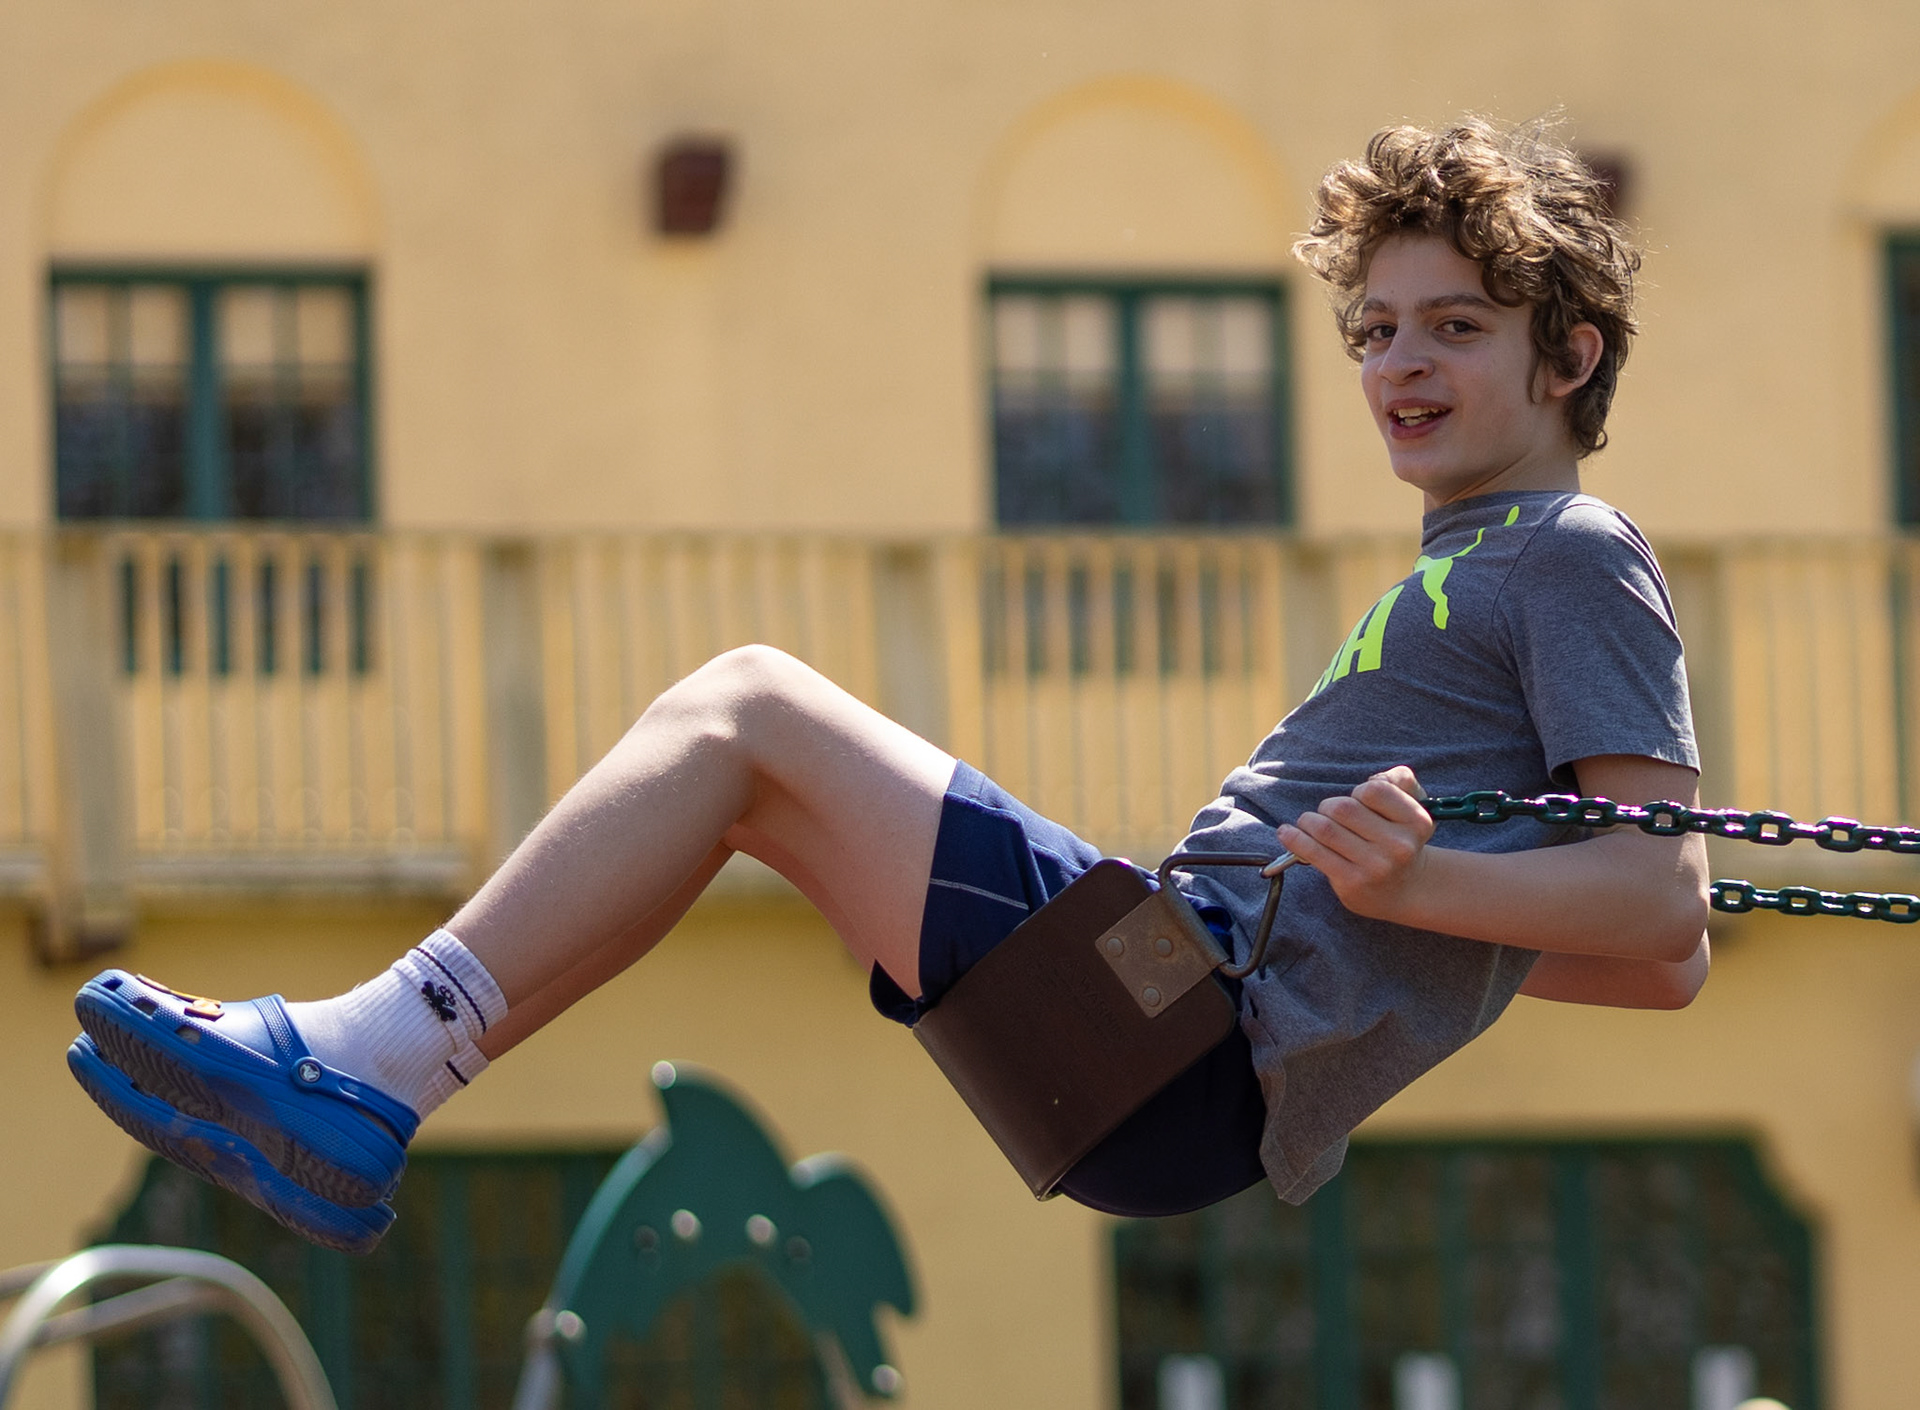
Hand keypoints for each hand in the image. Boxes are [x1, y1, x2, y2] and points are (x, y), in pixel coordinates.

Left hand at [1276, 765, 1435, 920]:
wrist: (1402, 889)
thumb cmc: (1398, 838)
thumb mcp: (1413, 807)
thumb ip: (1400, 780)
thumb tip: (1375, 779)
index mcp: (1416, 822)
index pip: (1374, 790)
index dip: (1359, 792)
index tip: (1357, 802)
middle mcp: (1399, 846)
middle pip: (1343, 808)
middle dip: (1328, 806)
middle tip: (1328, 813)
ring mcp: (1375, 866)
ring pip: (1325, 828)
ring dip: (1308, 821)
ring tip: (1308, 823)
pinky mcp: (1352, 882)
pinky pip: (1313, 852)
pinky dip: (1294, 838)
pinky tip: (1286, 833)